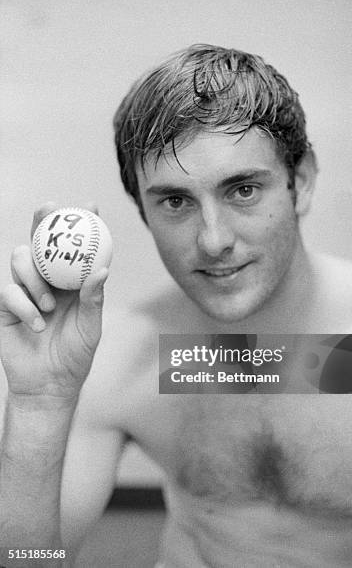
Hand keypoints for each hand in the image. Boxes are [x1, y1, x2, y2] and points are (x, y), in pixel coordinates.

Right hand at [0, 202, 108, 400]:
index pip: (74, 248)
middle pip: (40, 241)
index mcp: (71, 282)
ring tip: (49, 306)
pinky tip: (37, 324)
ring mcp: (25, 291)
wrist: (49, 385)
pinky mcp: (7, 306)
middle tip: (49, 209)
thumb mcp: (91, 327)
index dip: (80, 225)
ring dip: (34, 278)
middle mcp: (48, 281)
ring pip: (20, 259)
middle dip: (42, 220)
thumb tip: (102, 268)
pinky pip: (8, 292)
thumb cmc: (75, 355)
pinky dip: (23, 305)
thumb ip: (94, 299)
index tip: (90, 206)